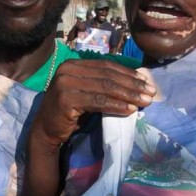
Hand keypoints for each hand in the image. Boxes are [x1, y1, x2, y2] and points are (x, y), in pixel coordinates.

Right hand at [31, 59, 154, 149]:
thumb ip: (102, 84)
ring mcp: (65, 83)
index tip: (146, 82)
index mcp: (73, 64)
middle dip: (132, 84)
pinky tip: (130, 110)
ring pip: (105, 88)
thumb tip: (135, 81)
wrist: (45, 131)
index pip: (106, 65)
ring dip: (128, 95)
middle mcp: (67, 69)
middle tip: (151, 93)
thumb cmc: (69, 113)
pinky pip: (98, 102)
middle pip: (108, 76)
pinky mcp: (66, 99)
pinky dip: (116, 106)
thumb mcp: (85, 93)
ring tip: (144, 102)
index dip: (128, 73)